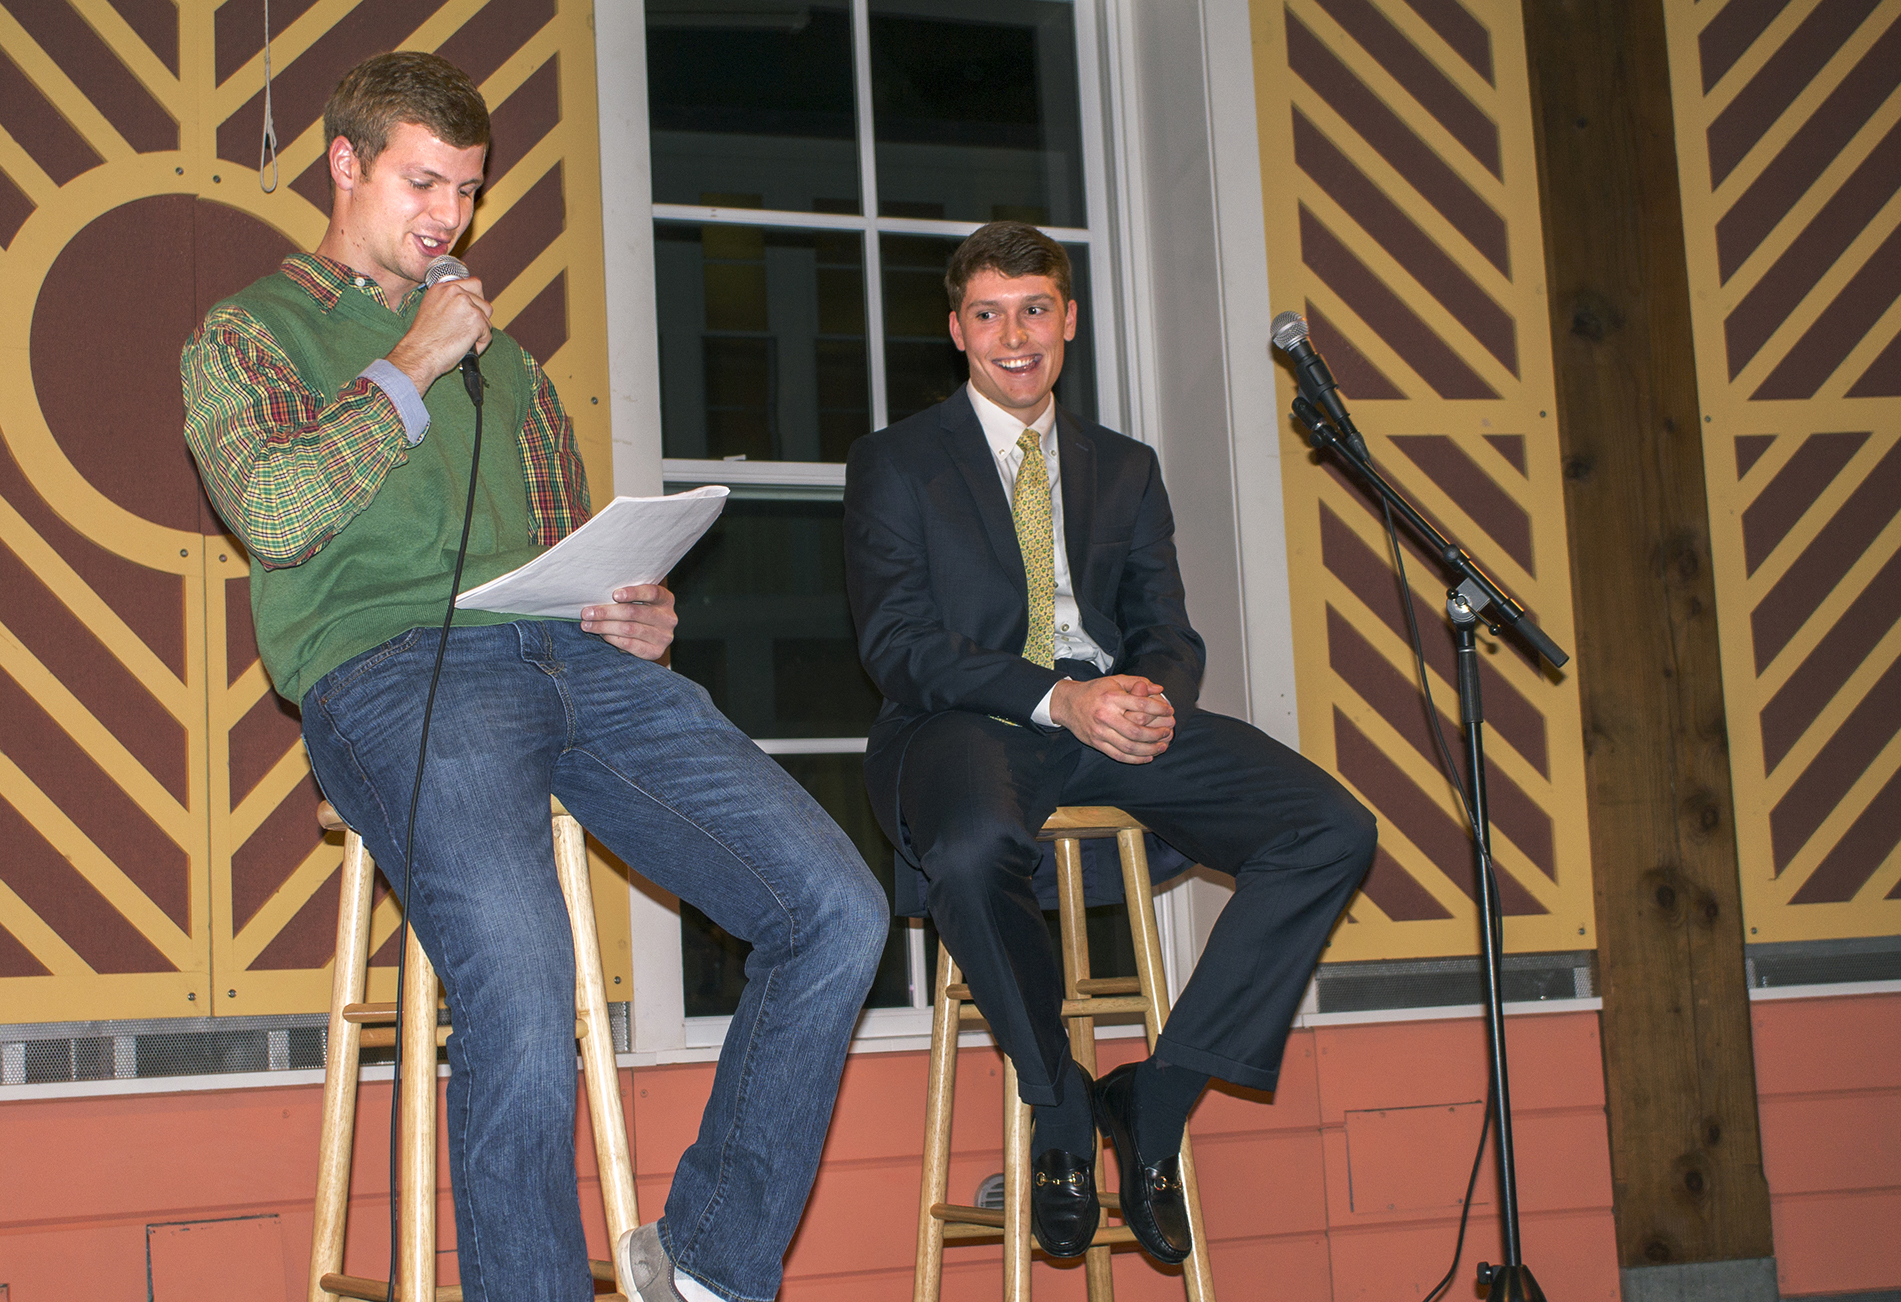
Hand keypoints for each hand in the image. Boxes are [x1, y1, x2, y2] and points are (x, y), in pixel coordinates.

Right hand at [387, 277, 492, 391]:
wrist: (419, 353)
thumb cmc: (423, 339)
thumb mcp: (431, 309)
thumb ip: (449, 301)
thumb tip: (468, 303)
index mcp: (443, 287)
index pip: (474, 284)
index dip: (476, 300)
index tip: (470, 313)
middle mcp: (455, 292)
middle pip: (484, 302)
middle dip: (480, 317)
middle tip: (466, 329)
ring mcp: (467, 304)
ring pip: (487, 318)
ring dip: (479, 331)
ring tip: (462, 339)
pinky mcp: (476, 319)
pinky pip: (488, 334)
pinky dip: (480, 344)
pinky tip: (464, 347)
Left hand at [581, 584, 676, 658]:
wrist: (650, 638)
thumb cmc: (638, 612)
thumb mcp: (639, 600)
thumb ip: (626, 596)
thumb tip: (597, 592)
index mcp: (666, 599)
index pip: (652, 592)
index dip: (633, 593)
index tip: (614, 594)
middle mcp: (668, 618)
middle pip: (634, 612)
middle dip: (606, 612)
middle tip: (587, 613)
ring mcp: (664, 637)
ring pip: (629, 629)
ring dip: (604, 626)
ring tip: (587, 625)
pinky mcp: (656, 652)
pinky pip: (630, 644)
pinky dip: (613, 638)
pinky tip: (601, 635)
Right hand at [1049, 675, 1174, 763]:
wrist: (1068, 703)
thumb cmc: (1095, 691)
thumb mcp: (1114, 681)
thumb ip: (1137, 682)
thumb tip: (1159, 689)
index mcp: (1111, 698)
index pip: (1141, 706)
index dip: (1159, 709)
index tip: (1170, 711)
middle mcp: (1105, 716)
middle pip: (1136, 730)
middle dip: (1156, 733)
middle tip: (1168, 731)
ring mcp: (1099, 732)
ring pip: (1129, 746)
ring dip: (1149, 749)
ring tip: (1163, 746)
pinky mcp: (1096, 744)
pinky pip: (1118, 755)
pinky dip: (1135, 759)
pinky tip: (1148, 757)